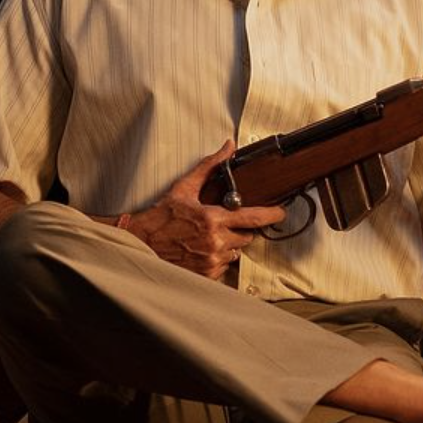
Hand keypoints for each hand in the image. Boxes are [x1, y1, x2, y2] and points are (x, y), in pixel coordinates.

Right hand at [123, 140, 288, 279]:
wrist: (142, 242)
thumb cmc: (161, 216)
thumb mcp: (185, 188)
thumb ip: (209, 166)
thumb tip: (228, 147)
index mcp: (213, 219)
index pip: (252, 218)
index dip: (271, 215)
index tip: (281, 212)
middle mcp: (215, 242)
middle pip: (246, 237)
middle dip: (240, 230)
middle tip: (223, 224)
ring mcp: (211, 260)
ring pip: (236, 253)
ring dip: (229, 246)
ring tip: (209, 238)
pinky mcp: (206, 274)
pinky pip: (224, 267)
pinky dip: (218, 259)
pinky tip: (203, 250)